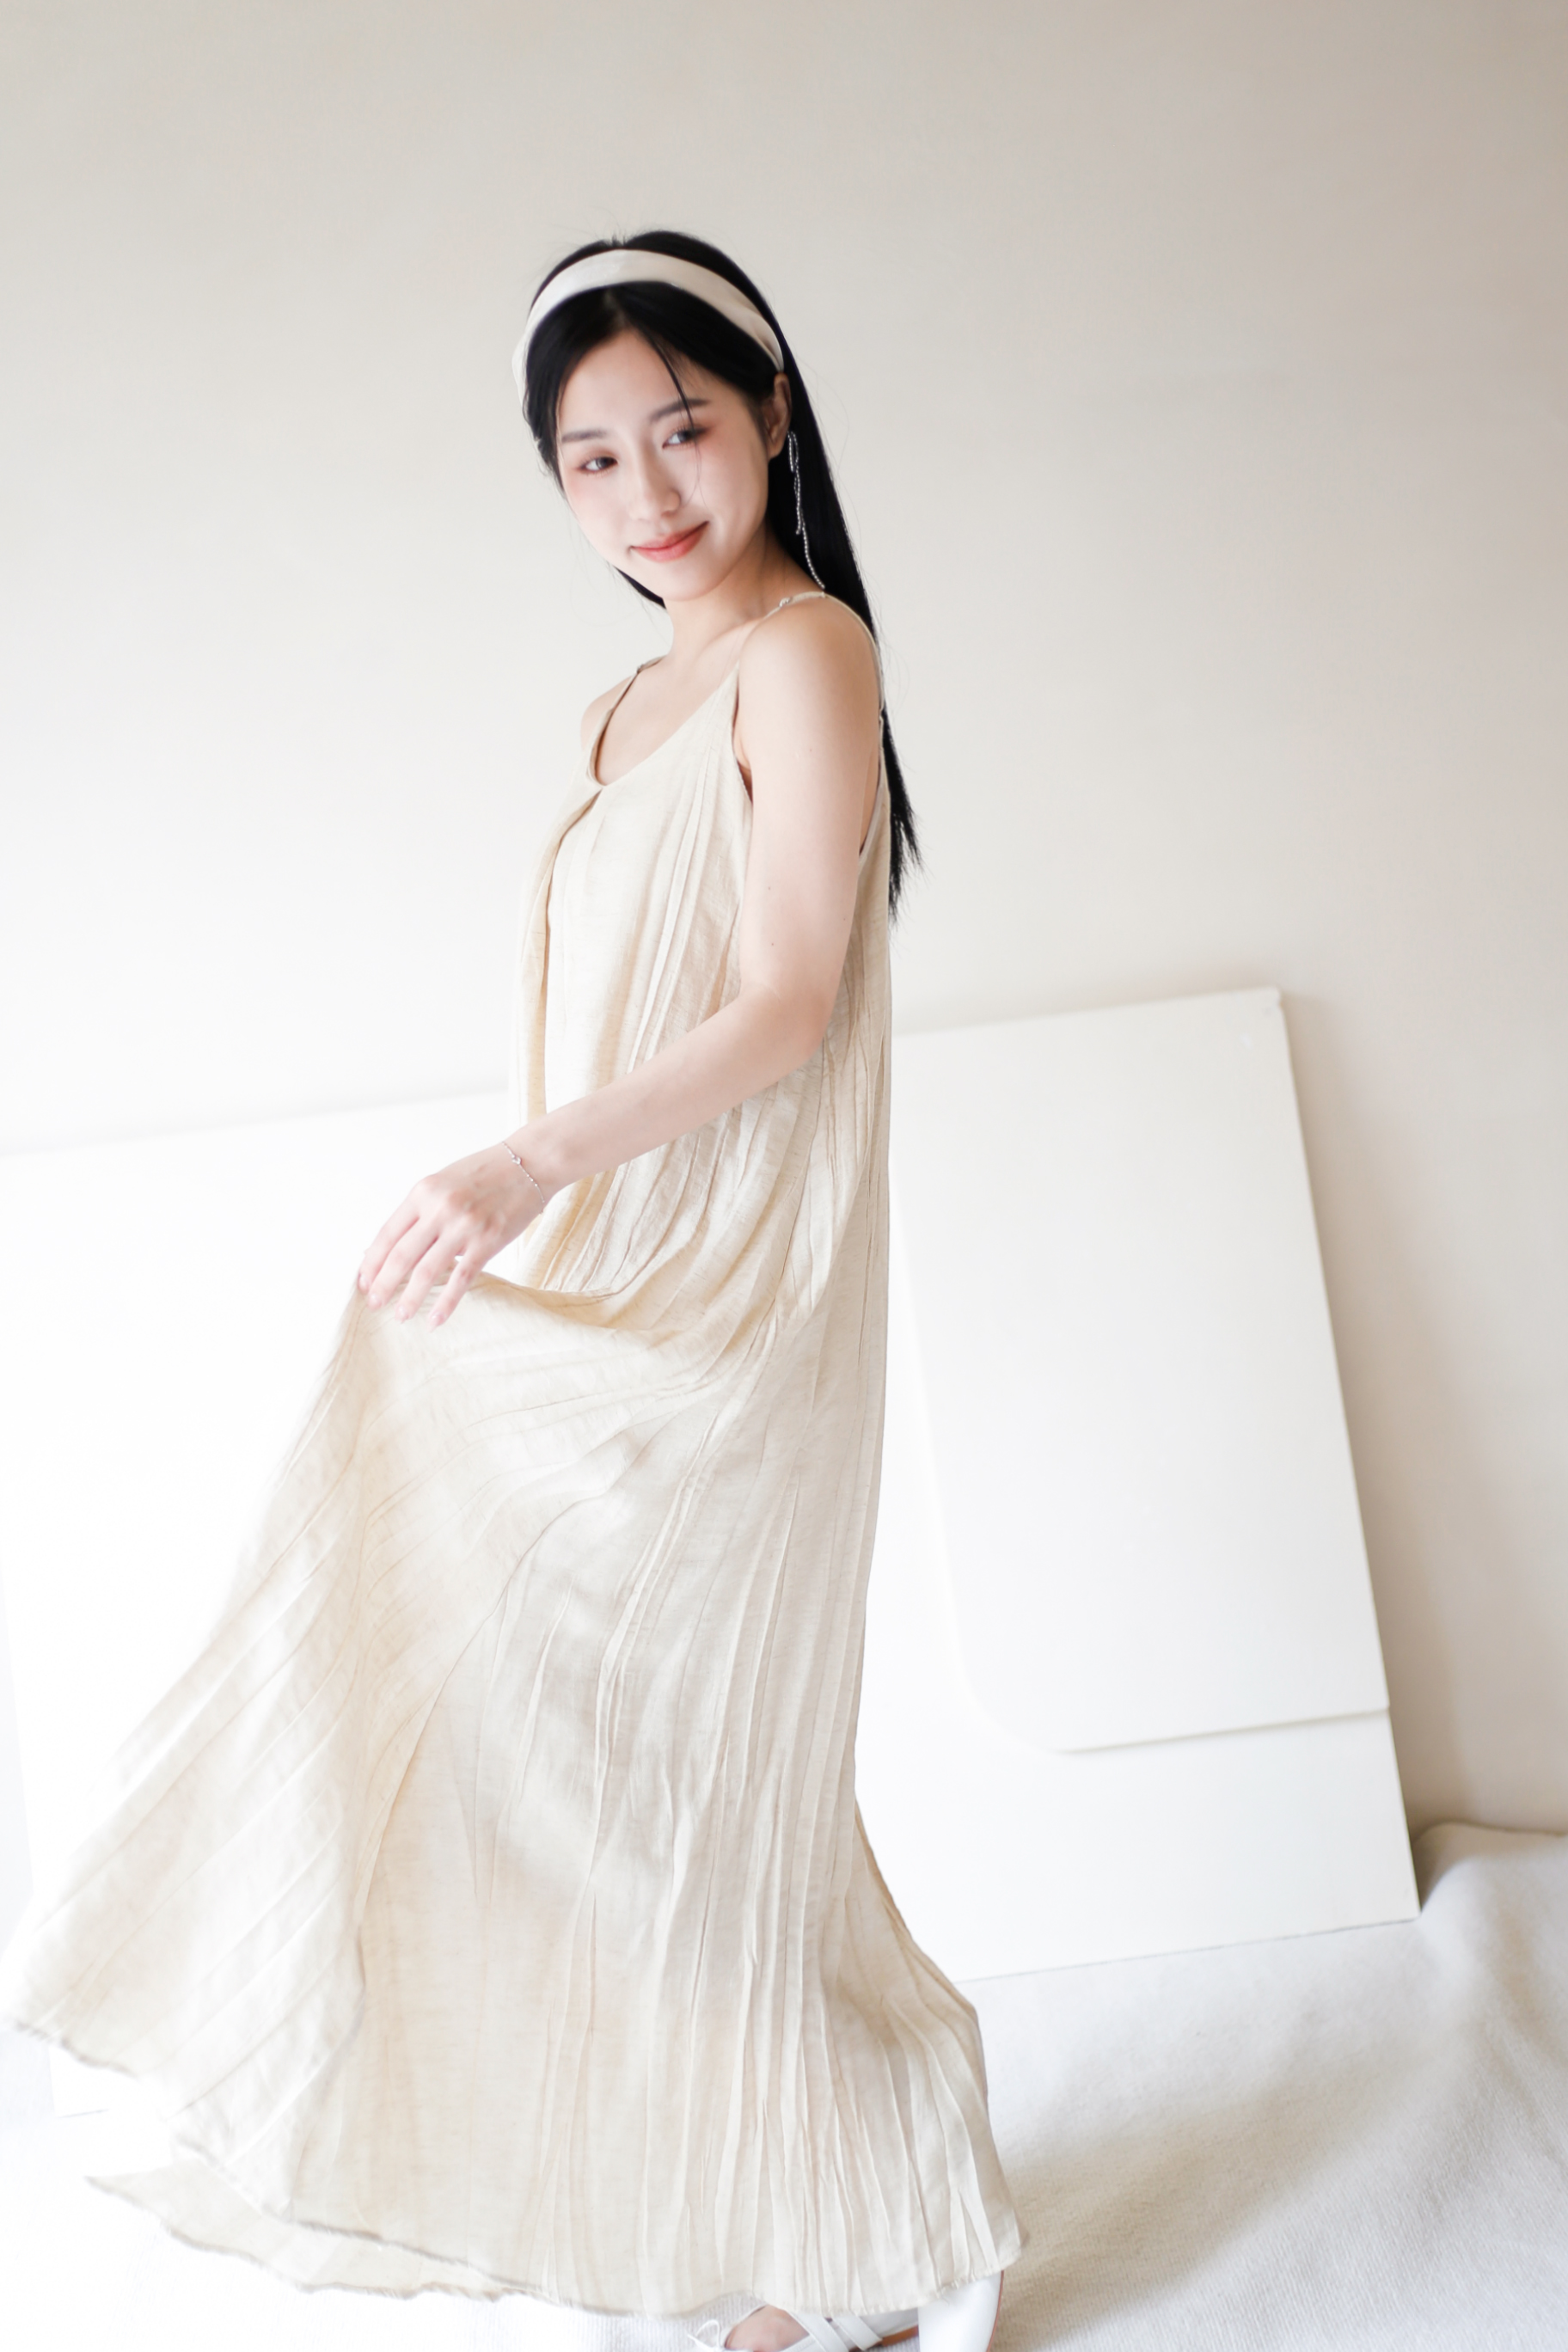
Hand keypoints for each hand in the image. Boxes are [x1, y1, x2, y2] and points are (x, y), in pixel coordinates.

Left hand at [358, 1142, 548, 1328]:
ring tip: (401, 1316)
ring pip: (426, 1271)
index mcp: (423, 1192)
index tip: (364, 1281)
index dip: (372, 1261)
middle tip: (374, 1303)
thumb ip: (421, 1210)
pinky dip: (446, 1303)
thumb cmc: (486, 1173)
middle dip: (384, 1284)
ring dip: (410, 1298)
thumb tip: (395, 1244)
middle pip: (401, 1255)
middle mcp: (439, 1209)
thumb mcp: (444, 1182)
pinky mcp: (487, 1242)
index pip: (388, 1233)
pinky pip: (461, 1279)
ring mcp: (463, 1226)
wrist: (530, 1163)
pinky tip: (435, 1319)